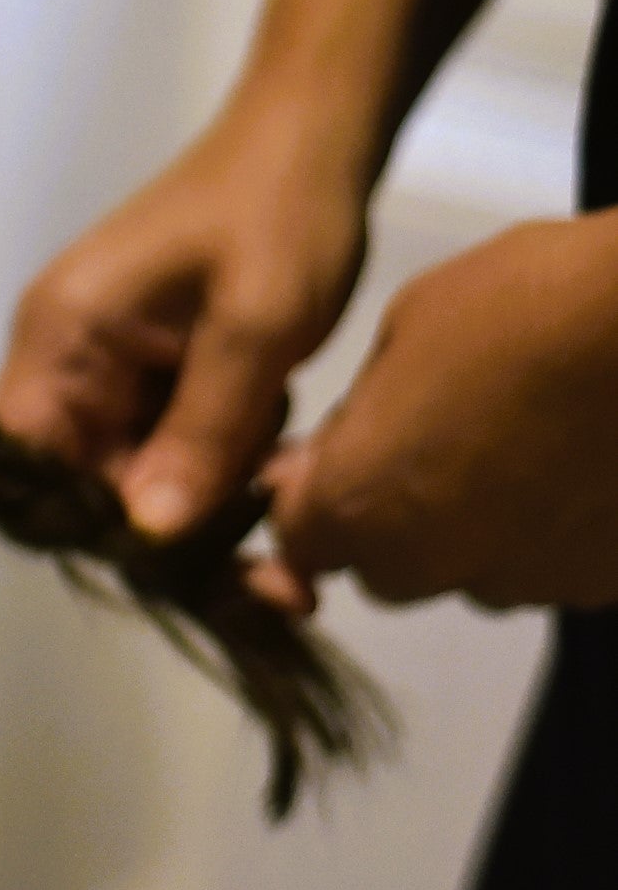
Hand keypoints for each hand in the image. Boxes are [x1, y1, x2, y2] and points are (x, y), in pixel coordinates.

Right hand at [0, 96, 368, 535]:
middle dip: (172, 515)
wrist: (317, 133)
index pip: (25, 462)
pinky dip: (226, 456)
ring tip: (286, 463)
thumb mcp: (255, 326)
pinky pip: (170, 443)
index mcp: (61, 334)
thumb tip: (149, 538)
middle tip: (267, 539)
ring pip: (137, 472)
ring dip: (209, 487)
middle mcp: (65, 355)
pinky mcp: (153, 367)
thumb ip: (202, 433)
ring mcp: (109, 362)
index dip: (88, 524)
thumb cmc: (280, 211)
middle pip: (85, 480)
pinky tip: (281, 435)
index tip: (177, 558)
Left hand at [267, 213, 617, 609]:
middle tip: (442, 437)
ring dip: (481, 524)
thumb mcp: (406, 329)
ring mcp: (523, 582)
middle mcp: (433, 565)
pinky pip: (552, 565)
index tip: (344, 456)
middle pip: (386, 565)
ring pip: (474, 568)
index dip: (317, 496)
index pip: (302, 539)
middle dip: (397, 515)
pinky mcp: (599, 585)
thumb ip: (359, 415)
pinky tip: (578, 462)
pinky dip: (555, 528)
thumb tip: (344, 449)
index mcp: (360, 506)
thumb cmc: (528, 304)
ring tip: (527, 440)